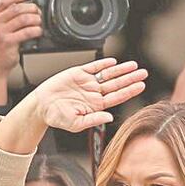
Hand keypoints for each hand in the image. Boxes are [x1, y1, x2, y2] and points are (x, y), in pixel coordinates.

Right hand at [0, 0, 42, 104]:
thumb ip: (7, 19)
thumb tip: (26, 11)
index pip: (4, 0)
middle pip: (17, 8)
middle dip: (31, 8)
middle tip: (38, 12)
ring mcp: (0, 32)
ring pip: (23, 18)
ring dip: (35, 19)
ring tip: (40, 22)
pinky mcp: (8, 41)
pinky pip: (26, 32)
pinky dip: (36, 30)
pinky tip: (39, 31)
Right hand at [30, 57, 147, 132]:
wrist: (41, 106)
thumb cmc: (57, 117)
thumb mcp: (76, 123)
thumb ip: (93, 120)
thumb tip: (109, 117)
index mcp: (96, 105)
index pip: (117, 97)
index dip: (130, 91)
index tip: (141, 86)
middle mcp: (94, 93)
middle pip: (116, 84)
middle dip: (130, 78)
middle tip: (144, 73)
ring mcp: (87, 82)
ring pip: (108, 75)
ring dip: (121, 70)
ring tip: (134, 65)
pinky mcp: (77, 73)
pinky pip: (93, 67)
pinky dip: (103, 64)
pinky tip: (113, 62)